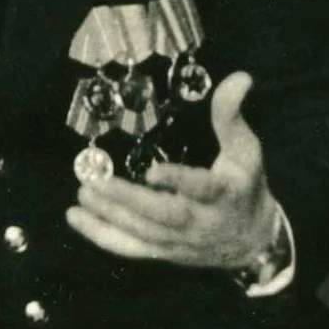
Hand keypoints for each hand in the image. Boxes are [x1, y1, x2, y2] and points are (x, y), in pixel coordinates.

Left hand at [67, 71, 276, 270]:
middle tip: (93, 181)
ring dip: (109, 214)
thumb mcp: (246, 149)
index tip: (153, 171)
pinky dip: (101, 235)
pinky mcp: (163, 252)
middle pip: (163, 215)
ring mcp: (179, 241)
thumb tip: (239, 77)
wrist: (252, 240)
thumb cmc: (244, 186)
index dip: (178, 181)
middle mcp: (200, 221)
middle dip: (127, 200)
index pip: (202, 188)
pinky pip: (130, 248)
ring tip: (83, 192)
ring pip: (142, 233)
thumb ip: (232, 115)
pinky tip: (76, 217)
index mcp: (223, 194)